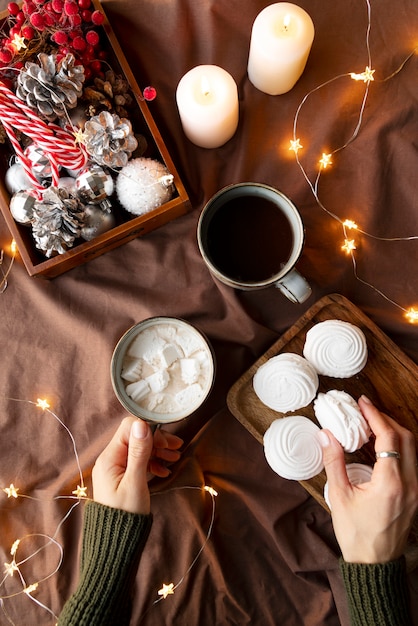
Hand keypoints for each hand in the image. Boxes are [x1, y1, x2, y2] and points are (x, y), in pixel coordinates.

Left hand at [92, 417, 182, 514]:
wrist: (116, 543)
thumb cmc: (125, 515)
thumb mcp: (135, 482)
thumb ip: (139, 453)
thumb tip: (141, 424)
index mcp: (109, 458)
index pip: (129, 429)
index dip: (149, 430)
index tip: (166, 442)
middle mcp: (110, 459)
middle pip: (135, 437)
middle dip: (156, 440)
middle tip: (177, 447)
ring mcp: (115, 468)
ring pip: (138, 449)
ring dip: (157, 451)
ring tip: (175, 457)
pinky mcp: (121, 477)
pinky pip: (138, 462)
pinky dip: (152, 463)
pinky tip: (164, 471)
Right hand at [319, 395, 417, 563]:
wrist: (374, 564)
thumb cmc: (356, 533)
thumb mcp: (340, 496)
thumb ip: (334, 461)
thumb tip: (326, 434)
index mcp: (391, 483)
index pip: (388, 437)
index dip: (375, 415)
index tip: (363, 402)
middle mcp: (410, 484)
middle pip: (406, 437)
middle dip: (386, 419)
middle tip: (367, 410)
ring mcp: (417, 490)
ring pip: (413, 448)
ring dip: (395, 431)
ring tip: (373, 423)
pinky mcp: (416, 495)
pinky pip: (413, 461)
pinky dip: (399, 446)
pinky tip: (382, 445)